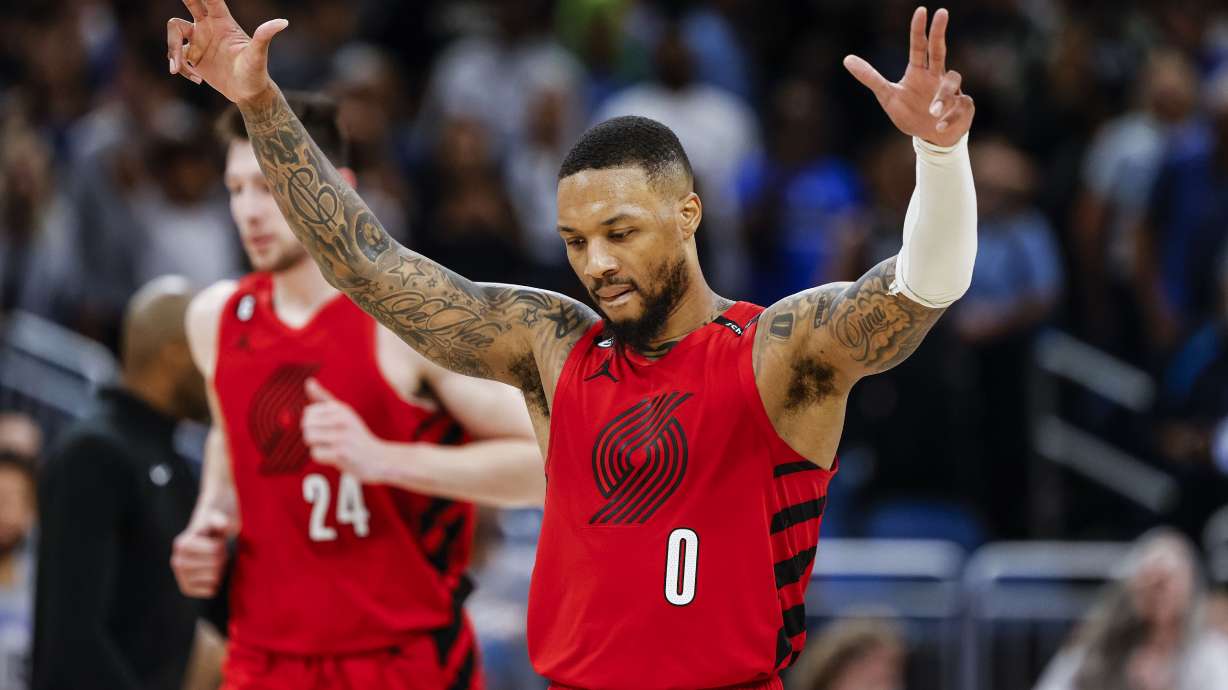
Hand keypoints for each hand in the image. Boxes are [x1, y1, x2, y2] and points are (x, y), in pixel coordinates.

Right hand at [166, 0, 287, 103]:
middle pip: (190, 3)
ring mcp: (199, 41)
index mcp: (222, 21)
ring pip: (174, 33)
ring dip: (172, 50)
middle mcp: (208, 27)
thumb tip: (284, 22)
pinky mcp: (192, 57)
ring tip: (178, 70)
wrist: (248, 92)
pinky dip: (181, 68)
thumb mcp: (258, 55)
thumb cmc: (255, 72)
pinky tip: (198, 80)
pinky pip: (176, 56)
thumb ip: (265, 36)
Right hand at [171, 509, 234, 597]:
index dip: (221, 546)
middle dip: (222, 558)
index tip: (216, 543)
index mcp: (182, 544)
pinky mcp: (186, 590)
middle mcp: (177, 562)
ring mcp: (180, 577)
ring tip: (213, 562)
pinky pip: (211, 591)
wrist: (203, 547)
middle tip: (217, 555)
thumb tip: (223, 525)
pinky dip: (216, 583)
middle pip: (216, 564)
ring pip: (215, 578)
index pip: (215, 550)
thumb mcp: (215, 521)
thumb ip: (220, 520)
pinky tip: (210, 574)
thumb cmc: (211, 532)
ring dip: (220, 570)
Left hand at [301, 378, 391, 483]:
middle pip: (306, 425)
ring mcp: (341, 437)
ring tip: (331, 446)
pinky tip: (335, 456)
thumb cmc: (356, 435)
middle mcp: (341, 420)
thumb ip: (324, 398)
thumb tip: (308, 381)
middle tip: (328, 439)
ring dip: (316, 445)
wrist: (377, 458)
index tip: (328, 428)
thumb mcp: (344, 413)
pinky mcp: (340, 453)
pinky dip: (322, 457)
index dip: (314, 422)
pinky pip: (315, 453)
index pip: (309, 412)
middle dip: (312, 434)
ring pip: (309, 438)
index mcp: (341, 408)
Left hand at [844, 7, 973, 146]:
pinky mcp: (963, 107)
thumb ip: (870, 77)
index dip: (919, 29)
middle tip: (941, 12)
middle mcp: (937, 76)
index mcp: (919, 71)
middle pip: (939, 50)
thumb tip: (846, 59)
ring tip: (932, 111)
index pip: (919, 46)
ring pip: (952, 81)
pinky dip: (950, 118)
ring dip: (943, 95)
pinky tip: (939, 127)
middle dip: (939, 32)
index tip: (921, 10)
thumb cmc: (910, 112)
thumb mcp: (887, 95)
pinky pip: (960, 108)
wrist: (931, 136)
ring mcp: (952, 90)